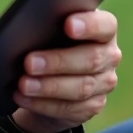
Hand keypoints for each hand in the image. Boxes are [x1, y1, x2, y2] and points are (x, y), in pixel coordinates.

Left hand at [11, 10, 120, 132]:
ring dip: (48, 87)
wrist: (51, 74)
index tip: (68, 25)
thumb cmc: (49, 40)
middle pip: (91, 59)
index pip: (105, 25)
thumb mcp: (50, 30)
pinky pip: (69, 108)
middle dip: (58, 61)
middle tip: (29, 63)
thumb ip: (47, 24)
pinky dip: (42, 104)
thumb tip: (24, 29)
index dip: (89, 25)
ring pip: (81, 87)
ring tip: (23, 84)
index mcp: (103, 29)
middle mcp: (109, 56)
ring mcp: (104, 83)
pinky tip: (23, 97)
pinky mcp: (93, 106)